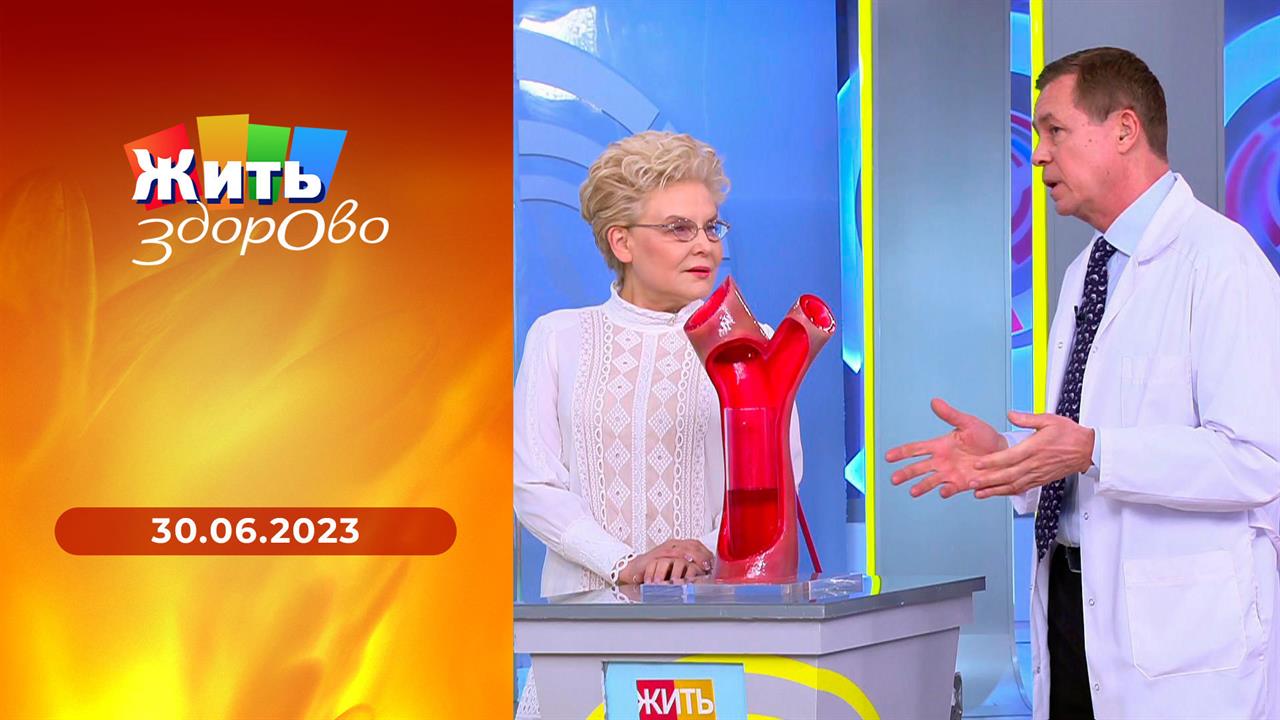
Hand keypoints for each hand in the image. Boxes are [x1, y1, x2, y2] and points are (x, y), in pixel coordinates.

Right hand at [618, 539, 713, 584]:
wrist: (636, 569)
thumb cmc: (656, 569)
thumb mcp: (675, 567)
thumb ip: (688, 568)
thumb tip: (704, 575)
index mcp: (680, 546)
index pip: (698, 545)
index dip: (707, 553)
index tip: (714, 563)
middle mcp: (674, 545)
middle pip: (694, 545)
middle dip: (704, 555)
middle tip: (710, 565)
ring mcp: (666, 548)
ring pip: (685, 548)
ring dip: (696, 557)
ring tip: (703, 566)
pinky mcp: (659, 553)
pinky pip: (672, 553)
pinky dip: (681, 557)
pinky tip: (687, 561)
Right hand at [885, 398, 1007, 498]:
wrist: (1003, 452)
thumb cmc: (985, 436)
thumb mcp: (968, 423)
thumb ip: (950, 415)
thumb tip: (934, 401)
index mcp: (940, 446)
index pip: (916, 449)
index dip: (902, 452)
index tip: (888, 456)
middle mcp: (942, 461)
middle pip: (918, 468)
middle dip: (906, 473)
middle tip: (894, 479)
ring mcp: (950, 473)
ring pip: (930, 481)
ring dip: (922, 486)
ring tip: (913, 491)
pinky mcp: (962, 483)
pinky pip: (951, 488)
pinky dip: (946, 491)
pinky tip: (942, 492)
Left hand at [968, 411, 1094, 497]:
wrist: (1088, 450)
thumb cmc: (1070, 434)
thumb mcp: (1049, 419)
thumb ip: (1027, 418)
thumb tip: (1010, 414)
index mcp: (1034, 448)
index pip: (1009, 457)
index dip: (992, 462)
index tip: (978, 464)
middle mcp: (1034, 464)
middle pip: (1008, 475)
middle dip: (988, 480)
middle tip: (972, 482)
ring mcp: (1038, 474)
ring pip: (1013, 485)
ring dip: (995, 490)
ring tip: (979, 493)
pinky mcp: (1041, 480)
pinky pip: (1022, 488)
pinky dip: (1008, 492)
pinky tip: (997, 493)